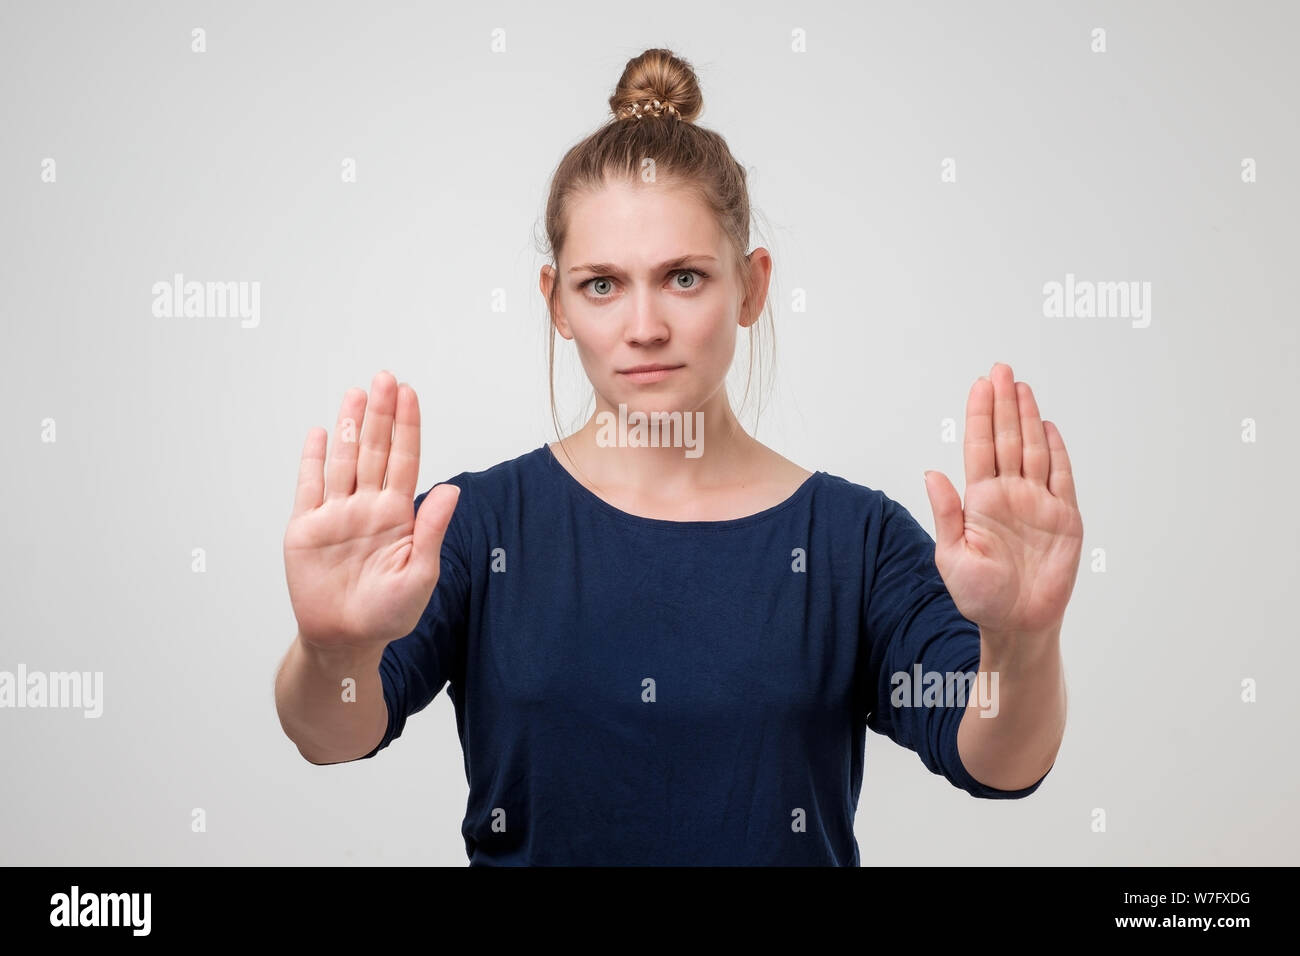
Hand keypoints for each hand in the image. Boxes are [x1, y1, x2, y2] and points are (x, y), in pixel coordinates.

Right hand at [283, 371, 460, 649]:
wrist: (345, 640)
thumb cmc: (388, 613)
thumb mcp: (420, 573)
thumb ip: (432, 529)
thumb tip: (452, 489)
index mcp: (398, 516)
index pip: (404, 460)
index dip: (407, 427)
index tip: (410, 394)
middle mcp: (367, 507)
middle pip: (373, 451)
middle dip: (380, 415)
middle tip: (385, 378)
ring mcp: (336, 515)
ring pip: (343, 461)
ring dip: (348, 426)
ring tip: (356, 393)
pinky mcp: (307, 528)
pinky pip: (309, 487)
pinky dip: (313, 459)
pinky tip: (320, 432)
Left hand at [922, 362, 1083, 636]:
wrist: (1017, 625)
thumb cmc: (979, 595)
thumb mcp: (952, 556)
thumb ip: (945, 513)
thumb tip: (931, 473)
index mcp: (979, 501)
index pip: (979, 447)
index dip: (980, 415)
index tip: (980, 385)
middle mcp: (1008, 495)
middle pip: (1007, 439)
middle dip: (1003, 404)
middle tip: (1000, 369)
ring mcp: (1038, 503)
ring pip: (1033, 450)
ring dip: (1027, 418)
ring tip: (1021, 386)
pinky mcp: (1064, 518)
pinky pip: (1061, 477)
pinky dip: (1057, 451)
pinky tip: (1047, 426)